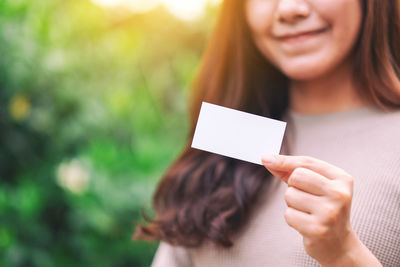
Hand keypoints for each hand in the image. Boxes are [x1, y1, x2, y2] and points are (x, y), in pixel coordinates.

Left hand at [261, 154, 381, 266]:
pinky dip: (292, 218)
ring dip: (292, 204)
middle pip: (296, 176)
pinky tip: (306, 223)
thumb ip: (292, 171)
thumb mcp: (315, 186)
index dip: (285, 161)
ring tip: (307, 212)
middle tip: (305, 198)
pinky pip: (289, 214)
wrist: (338, 244)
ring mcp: (329, 212)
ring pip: (290, 195)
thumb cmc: (323, 209)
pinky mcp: (318, 229)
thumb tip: (267, 159)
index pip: (307, 163)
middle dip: (293, 186)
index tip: (266, 159)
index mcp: (342, 179)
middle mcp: (339, 194)